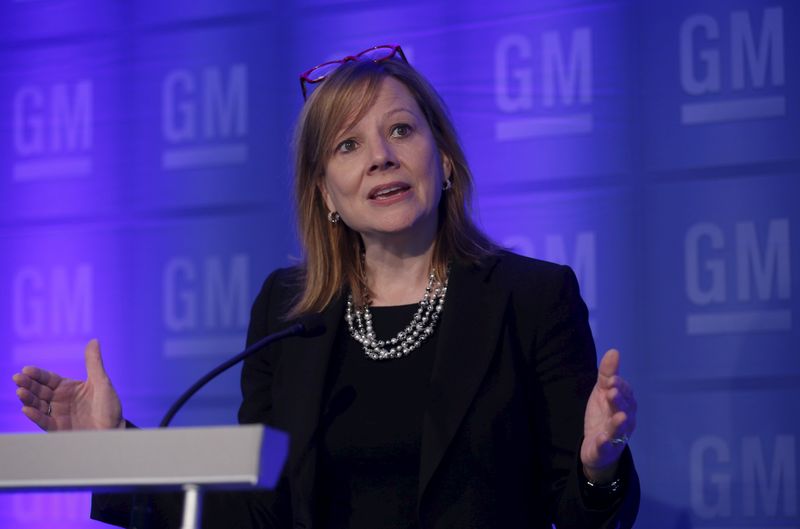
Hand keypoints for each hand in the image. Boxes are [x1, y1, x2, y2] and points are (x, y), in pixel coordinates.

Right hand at [12, 339, 123, 431]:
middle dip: (28, 384)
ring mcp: (58, 414)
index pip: (48, 379)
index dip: (37, 374)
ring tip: (20, 392)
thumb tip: (93, 340)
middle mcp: (60, 400)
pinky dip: (35, 416)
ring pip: (38, 405)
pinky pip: (44, 421)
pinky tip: (27, 410)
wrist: (114, 430)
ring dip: (28, 399)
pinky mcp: (59, 428)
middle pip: (39, 390)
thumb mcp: (102, 382)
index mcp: (68, 387)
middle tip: (18, 378)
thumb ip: (94, 363)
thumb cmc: (109, 407)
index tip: (26, 369)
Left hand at [580, 348, 636, 482]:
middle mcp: (625, 421)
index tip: (610, 379)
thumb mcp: (602, 392)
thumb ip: (607, 374)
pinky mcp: (605, 450)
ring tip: (618, 416)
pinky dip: (605, 443)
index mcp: (625, 405)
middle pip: (624, 410)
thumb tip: (614, 351)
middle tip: (612, 392)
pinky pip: (606, 447)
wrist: (598, 447)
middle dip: (619, 401)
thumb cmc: (604, 415)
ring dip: (618, 423)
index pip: (625, 393)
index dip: (619, 387)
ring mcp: (616, 437)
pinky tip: (602, 438)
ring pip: (619, 429)